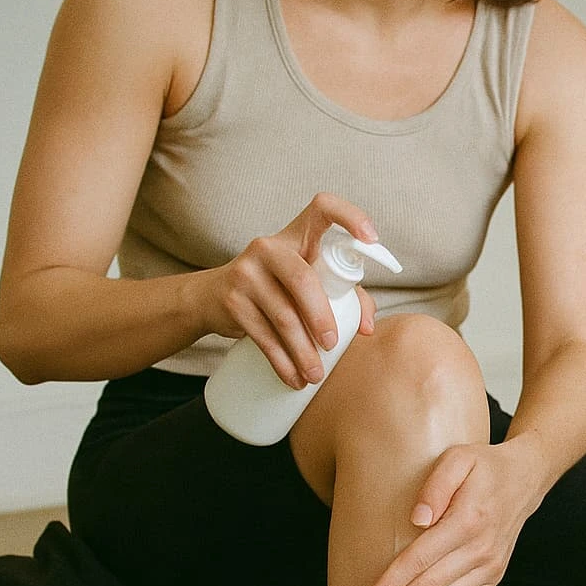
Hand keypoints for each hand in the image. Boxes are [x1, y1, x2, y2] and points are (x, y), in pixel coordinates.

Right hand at [205, 192, 382, 389]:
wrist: (213, 297)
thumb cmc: (278, 288)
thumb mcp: (309, 281)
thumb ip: (345, 295)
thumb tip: (367, 328)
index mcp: (297, 235)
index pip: (322, 207)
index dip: (350, 216)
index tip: (371, 238)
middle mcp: (269, 247)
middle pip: (303, 279)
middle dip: (321, 317)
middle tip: (333, 345)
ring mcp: (246, 272)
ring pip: (283, 315)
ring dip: (302, 351)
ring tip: (316, 375)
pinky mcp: (231, 300)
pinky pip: (262, 335)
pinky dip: (281, 361)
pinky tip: (293, 378)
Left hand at [360, 441, 546, 585]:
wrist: (526, 477)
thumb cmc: (484, 465)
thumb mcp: (458, 459)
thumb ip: (436, 485)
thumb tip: (417, 519)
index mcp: (466, 521)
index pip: (420, 560)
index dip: (392, 584)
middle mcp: (479, 549)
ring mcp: (489, 565)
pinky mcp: (495, 573)